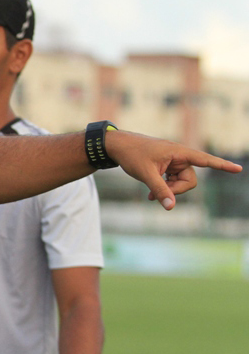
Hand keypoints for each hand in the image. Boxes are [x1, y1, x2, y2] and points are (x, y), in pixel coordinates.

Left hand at [107, 131, 241, 209]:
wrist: (117, 146)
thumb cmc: (132, 155)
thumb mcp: (146, 174)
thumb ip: (160, 190)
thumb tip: (171, 207)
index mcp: (179, 152)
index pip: (205, 160)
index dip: (222, 166)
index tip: (238, 169)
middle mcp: (179, 156)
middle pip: (189, 180)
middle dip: (176, 190)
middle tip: (157, 194)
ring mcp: (172, 162)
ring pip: (180, 183)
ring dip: (168, 191)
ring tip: (150, 196)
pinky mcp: (166, 167)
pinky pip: (172, 182)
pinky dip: (164, 189)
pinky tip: (151, 195)